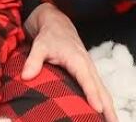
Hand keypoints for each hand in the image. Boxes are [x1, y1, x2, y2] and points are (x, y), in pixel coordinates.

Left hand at [22, 3, 117, 121]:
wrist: (57, 23)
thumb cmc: (49, 36)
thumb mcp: (39, 45)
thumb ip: (33, 60)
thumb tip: (25, 76)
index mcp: (78, 60)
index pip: (87, 80)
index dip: (92, 94)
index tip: (98, 109)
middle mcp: (88, 65)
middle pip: (101, 89)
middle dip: (108, 107)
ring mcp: (90, 69)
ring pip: (103, 91)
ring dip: (110, 107)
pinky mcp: (89, 72)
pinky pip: (99, 89)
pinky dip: (105, 101)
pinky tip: (105, 114)